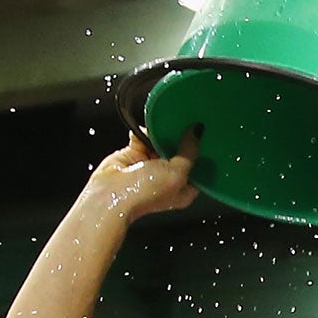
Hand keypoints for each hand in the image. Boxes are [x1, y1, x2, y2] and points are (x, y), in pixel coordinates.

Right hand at [82, 133, 199, 223]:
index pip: (198, 166)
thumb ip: (189, 152)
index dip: (202, 151)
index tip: (205, 133)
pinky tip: (144, 131)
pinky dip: (143, 133)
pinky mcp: (136, 155)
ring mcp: (152, 165)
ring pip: (162, 142)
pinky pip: (143, 138)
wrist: (111, 194)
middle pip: (180, 151)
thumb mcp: (177, 173)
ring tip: (163, 124)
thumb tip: (196, 132)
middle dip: (181, 138)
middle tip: (185, 124)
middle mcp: (168, 177)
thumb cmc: (145, 194)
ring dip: (161, 133)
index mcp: (184, 188)